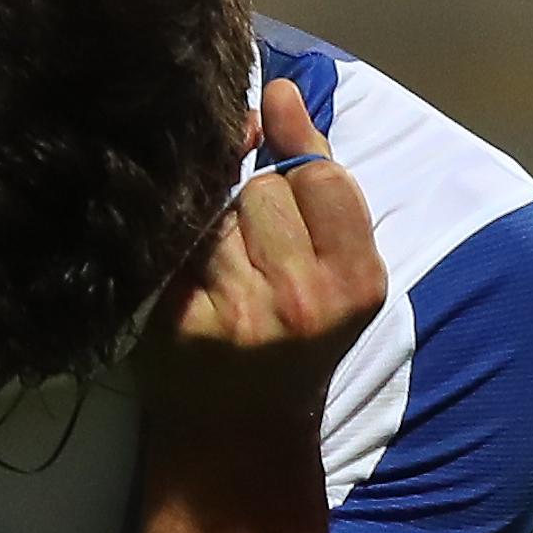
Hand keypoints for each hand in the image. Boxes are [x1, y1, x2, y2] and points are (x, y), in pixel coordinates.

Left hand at [141, 77, 385, 424]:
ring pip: (216, 215)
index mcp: (357, 282)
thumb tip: (275, 95)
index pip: (320, 176)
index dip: (295, 146)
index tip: (273, 106)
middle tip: (257, 255)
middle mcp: (305, 299)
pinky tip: (188, 284)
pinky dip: (176, 255)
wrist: (239, 437)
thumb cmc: (293, 342)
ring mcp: (241, 313)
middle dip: (253, 203)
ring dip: (213, 229)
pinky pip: (174, 248)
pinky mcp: (183, 325)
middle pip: (262, 189)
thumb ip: (319, 190)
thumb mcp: (335, 273)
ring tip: (224, 275)